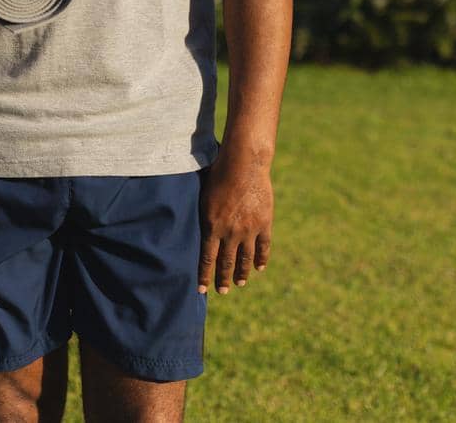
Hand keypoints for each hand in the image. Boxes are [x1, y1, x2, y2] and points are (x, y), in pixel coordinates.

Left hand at [198, 150, 272, 294]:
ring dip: (242, 273)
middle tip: (222, 291)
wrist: (244, 164)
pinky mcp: (264, 223)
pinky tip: (259, 267)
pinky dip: (261, 259)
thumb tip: (191, 223)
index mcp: (211, 226)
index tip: (202, 290)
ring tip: (240, 283)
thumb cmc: (218, 173)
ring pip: (245, 258)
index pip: (206, 258)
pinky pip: (263, 247)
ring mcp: (248, 229)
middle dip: (223, 279)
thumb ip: (202, 214)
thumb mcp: (202, 194)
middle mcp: (230, 232)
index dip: (204, 276)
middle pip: (226, 262)